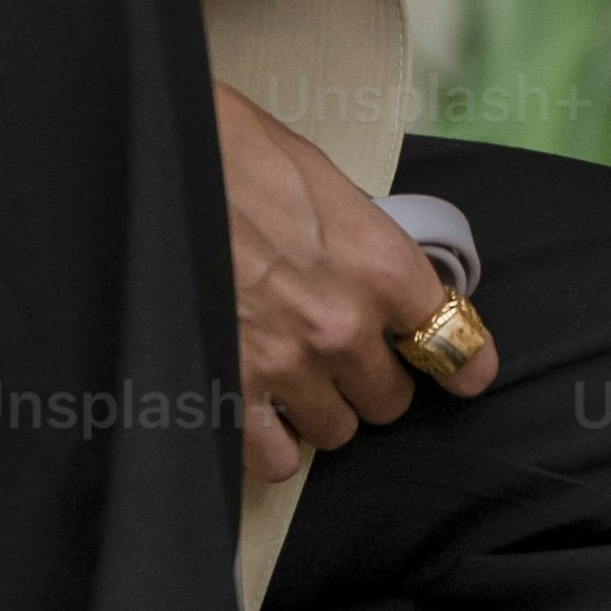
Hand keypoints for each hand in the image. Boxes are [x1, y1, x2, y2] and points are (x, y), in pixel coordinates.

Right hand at [217, 85, 492, 482]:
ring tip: (288, 374)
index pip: (456, 344)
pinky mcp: (230, 393)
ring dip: (318, 408)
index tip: (460, 371)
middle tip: (337, 352)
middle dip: (368, 379)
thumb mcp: (318, 178)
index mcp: (381, 264)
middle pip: (391, 399)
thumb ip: (360, 240)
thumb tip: (374, 269)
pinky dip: (272, 443)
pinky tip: (257, 412)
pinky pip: (277, 460)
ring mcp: (286, 366)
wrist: (150, 163)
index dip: (458, 361)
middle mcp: (344, 325)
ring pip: (337, 431)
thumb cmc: (227, 150)